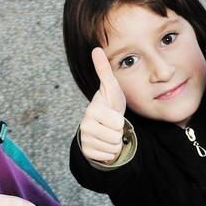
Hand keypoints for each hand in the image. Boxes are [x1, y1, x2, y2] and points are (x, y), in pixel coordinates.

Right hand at [78, 47, 127, 164]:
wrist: (101, 126)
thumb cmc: (109, 105)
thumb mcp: (111, 88)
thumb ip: (104, 71)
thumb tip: (96, 49)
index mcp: (92, 110)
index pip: (117, 123)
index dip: (120, 121)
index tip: (112, 115)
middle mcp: (85, 126)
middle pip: (116, 137)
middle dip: (118, 133)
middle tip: (111, 125)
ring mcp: (85, 140)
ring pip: (113, 148)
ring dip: (115, 142)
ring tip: (108, 133)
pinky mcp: (86, 152)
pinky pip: (108, 156)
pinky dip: (109, 152)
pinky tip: (104, 143)